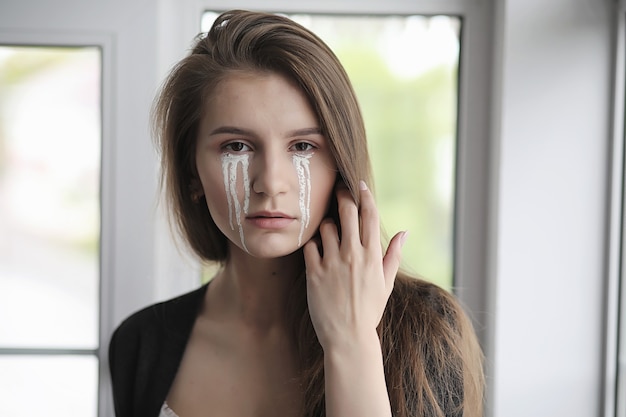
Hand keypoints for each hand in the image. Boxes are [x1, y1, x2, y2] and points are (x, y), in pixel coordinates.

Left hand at [303, 180, 407, 350]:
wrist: (348, 337)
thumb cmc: (369, 310)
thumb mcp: (386, 283)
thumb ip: (392, 256)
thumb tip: (404, 233)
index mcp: (372, 256)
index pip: (370, 215)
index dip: (365, 195)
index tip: (360, 184)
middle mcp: (353, 255)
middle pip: (347, 212)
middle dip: (343, 196)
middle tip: (338, 190)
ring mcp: (333, 263)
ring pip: (326, 226)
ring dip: (327, 224)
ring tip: (329, 231)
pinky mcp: (314, 273)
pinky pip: (310, 246)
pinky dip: (312, 244)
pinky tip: (316, 250)